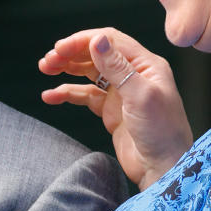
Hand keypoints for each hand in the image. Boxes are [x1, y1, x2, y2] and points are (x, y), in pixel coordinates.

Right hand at [39, 28, 192, 189]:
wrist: (165, 170)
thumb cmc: (163, 133)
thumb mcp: (140, 96)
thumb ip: (117, 67)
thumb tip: (97, 40)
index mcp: (146, 64)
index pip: (110, 40)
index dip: (83, 41)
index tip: (60, 48)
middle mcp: (134, 74)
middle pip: (96, 54)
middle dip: (70, 54)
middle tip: (47, 61)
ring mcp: (121, 92)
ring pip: (88, 72)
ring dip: (66, 68)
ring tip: (45, 69)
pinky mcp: (111, 110)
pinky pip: (85, 95)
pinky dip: (67, 93)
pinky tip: (51, 96)